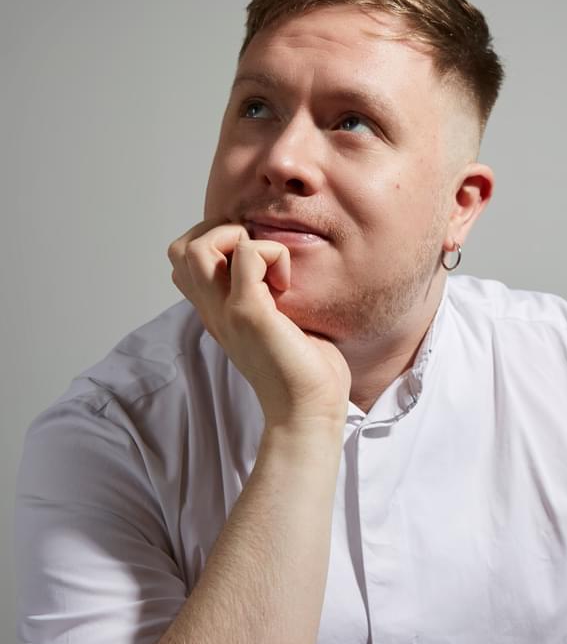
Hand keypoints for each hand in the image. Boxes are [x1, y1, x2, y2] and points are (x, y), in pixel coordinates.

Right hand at [167, 217, 350, 432]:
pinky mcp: (249, 314)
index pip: (183, 262)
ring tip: (266, 264)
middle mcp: (212, 311)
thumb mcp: (277, 322)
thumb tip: (282, 265)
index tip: (253, 261)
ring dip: (236, 238)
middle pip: (179, 250)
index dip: (214, 242)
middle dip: (218, 232)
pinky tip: (287, 283)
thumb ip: (268, 293)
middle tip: (256, 255)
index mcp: (216, 312)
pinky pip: (248, 255)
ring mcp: (226, 312)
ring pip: (198, 248)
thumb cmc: (304, 370)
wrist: (309, 411)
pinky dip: (272, 253)